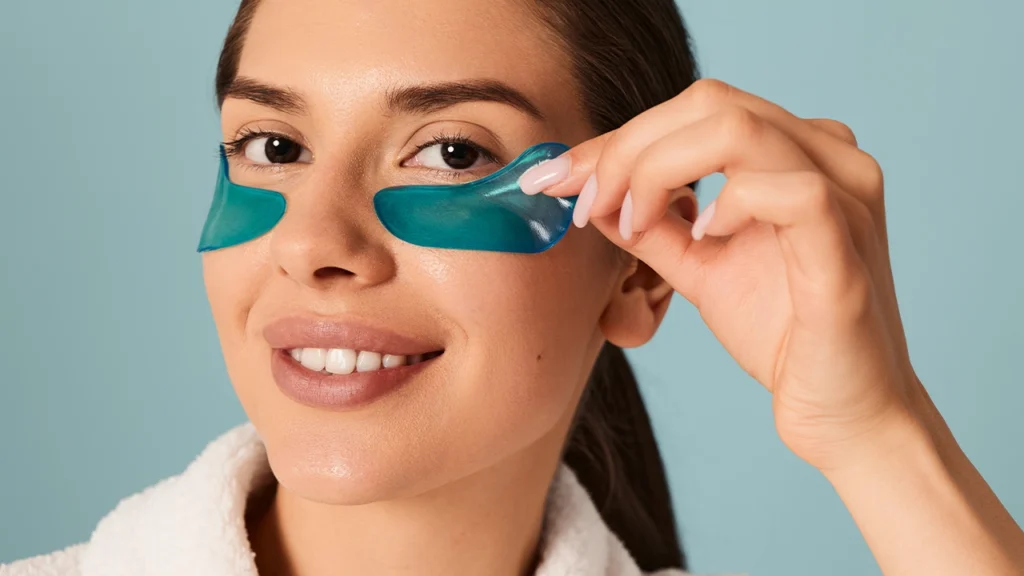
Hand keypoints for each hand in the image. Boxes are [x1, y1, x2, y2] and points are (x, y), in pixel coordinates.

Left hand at [529, 79, 925, 471]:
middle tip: (585, 204)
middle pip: (709, 104)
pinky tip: (704, 238)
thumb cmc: (783, 335)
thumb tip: (592, 191)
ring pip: (738, 130)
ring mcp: (846, 194)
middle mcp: (828, 156)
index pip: (696, 110)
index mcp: (795, 151)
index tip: (556, 178)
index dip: (617, 138)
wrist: (843, 412)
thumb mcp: (700, 267)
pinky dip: (729, 204)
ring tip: (633, 224)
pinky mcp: (846, 244)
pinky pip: (789, 191)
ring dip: (657, 171)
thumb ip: (654, 226)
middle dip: (626, 149)